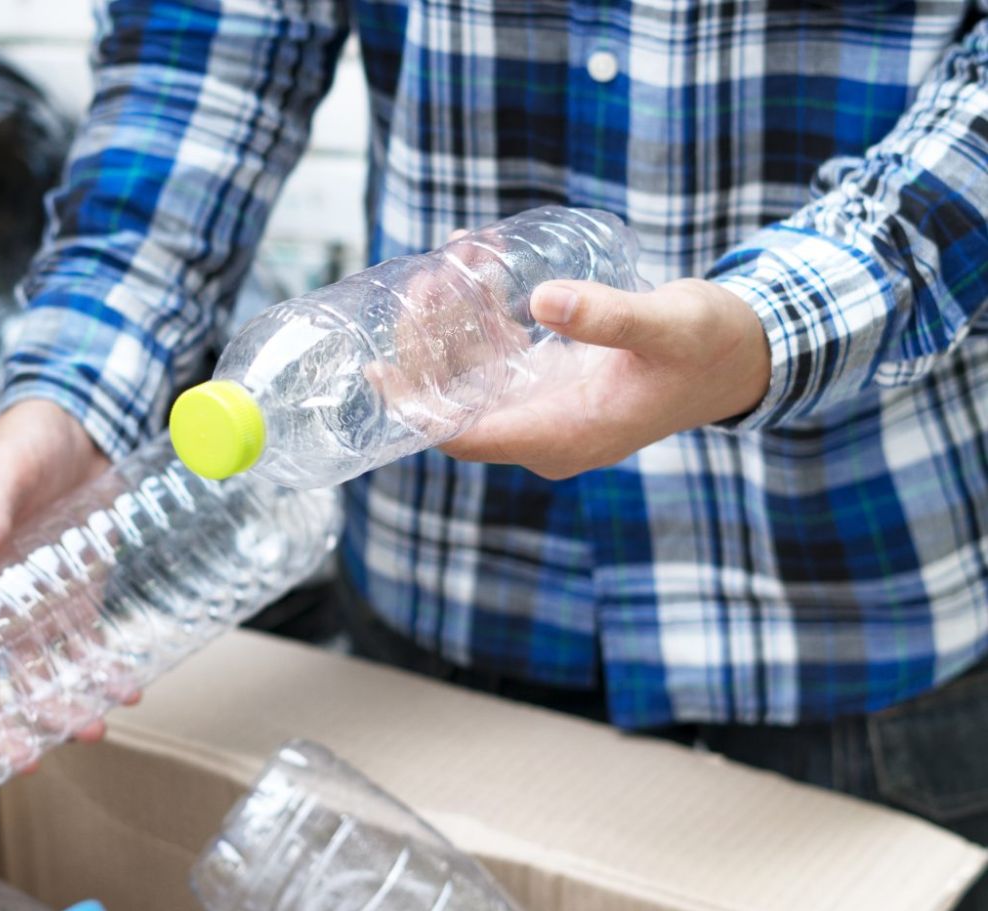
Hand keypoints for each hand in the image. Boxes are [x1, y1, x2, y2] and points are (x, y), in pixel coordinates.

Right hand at [0, 398, 124, 742]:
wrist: (79, 425)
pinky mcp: (74, 598)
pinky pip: (83, 649)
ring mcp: (31, 605)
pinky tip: (126, 689)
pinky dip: (102, 673)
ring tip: (93, 727)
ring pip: (36, 676)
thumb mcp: (5, 469)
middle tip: (24, 760)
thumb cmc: (25, 443)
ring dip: (59, 707)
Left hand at [438, 278, 770, 478]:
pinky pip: (497, 358)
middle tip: (421, 282)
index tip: (378, 370)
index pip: (466, 437)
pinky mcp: (551, 385)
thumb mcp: (665, 324)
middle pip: (459, 404)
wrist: (742, 355)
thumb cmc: (709, 345)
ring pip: (473, 378)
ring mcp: (546, 411)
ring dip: (450, 325)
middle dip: (428, 348)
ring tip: (444, 263)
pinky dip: (480, 318)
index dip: (416, 410)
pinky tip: (473, 268)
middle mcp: (546, 432)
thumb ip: (608, 316)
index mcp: (566, 436)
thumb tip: (546, 302)